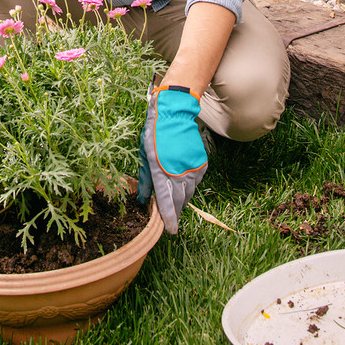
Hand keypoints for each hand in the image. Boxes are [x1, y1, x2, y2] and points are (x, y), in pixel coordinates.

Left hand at [138, 80, 207, 233]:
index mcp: (161, 170)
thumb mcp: (144, 155)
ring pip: (188, 193)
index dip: (168, 218)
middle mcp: (180, 172)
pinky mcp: (201, 165)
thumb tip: (143, 199)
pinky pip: (195, 182)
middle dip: (174, 212)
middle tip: (170, 219)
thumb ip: (144, 179)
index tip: (170, 230)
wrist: (175, 114)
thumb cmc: (155, 134)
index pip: (166, 201)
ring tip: (173, 197)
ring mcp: (193, 169)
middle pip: (179, 201)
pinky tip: (181, 180)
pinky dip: (188, 185)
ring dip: (181, 198)